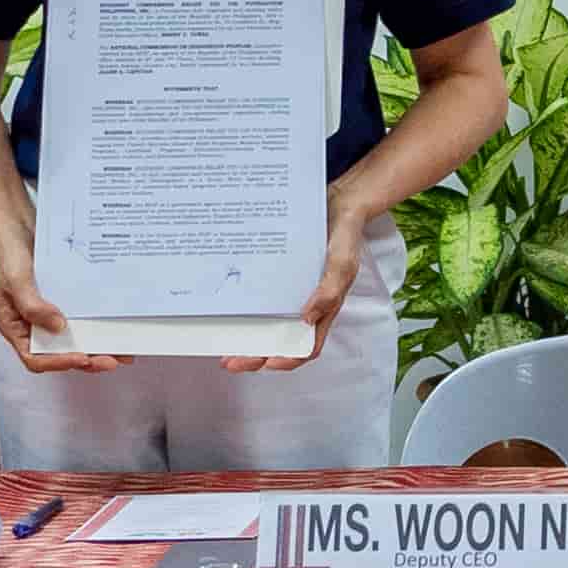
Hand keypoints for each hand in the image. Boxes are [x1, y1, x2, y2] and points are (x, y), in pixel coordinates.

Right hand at [0, 245, 122, 372]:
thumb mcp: (16, 280)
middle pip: (58, 353)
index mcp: (15, 326)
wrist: (15, 224)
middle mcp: (31, 325)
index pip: (35, 357)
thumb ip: (33, 306)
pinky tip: (114, 326)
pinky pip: (80, 318)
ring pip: (72, 339)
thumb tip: (59, 328)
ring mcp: (48, 313)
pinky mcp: (62, 302)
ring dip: (95, 347)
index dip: (59, 362)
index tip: (82, 358)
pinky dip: (96, 325)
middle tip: (112, 360)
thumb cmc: (8, 252)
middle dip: (86, 359)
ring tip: (122, 352)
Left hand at [234, 194, 368, 372]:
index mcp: (324, 309)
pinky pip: (261, 296)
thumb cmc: (345, 236)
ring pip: (267, 322)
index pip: (306, 346)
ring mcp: (290, 292)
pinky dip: (245, 305)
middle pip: (279, 340)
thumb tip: (307, 319)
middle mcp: (305, 305)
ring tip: (223, 338)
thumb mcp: (342, 262)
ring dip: (246, 334)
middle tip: (229, 360)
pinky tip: (229, 304)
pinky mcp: (278, 277)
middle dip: (254, 355)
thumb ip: (330, 291)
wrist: (337, 203)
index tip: (264, 363)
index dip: (286, 359)